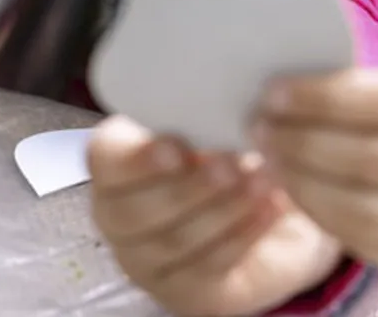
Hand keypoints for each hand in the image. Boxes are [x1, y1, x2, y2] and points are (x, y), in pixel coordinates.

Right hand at [88, 116, 342, 316]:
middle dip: (187, 186)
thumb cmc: (234, 149)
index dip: (136, 158)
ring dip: (222, 208)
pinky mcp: (183, 292)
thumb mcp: (219, 119)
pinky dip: (243, 234)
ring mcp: (147, 260)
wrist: (273, 204)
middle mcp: (120, 215)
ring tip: (264, 180)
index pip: (104, 158)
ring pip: (173, 241)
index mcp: (117, 161)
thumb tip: (224, 84)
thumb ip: (206, 106)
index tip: (177, 146)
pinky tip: (272, 207)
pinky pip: (208, 267)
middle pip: (133, 210)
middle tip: (235, 161)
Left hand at [254, 68, 377, 282]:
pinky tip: (297, 191)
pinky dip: (325, 217)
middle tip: (256, 124)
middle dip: (301, 142)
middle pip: (369, 160)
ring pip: (363, 210)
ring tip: (267, 157)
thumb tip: (302, 83)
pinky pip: (370, 244)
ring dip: (302, 184)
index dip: (325, 99)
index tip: (276, 91)